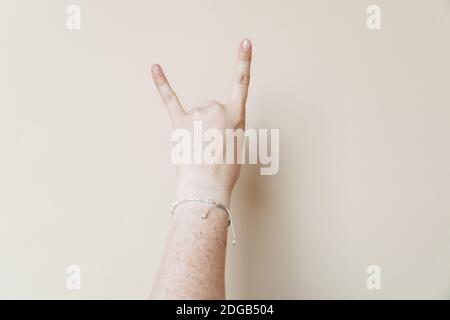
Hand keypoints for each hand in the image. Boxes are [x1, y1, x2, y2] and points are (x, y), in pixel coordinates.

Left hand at [151, 39, 252, 205]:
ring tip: (201, 149)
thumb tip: (212, 126)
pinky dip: (162, 84)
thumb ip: (229, 127)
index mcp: (236, 115)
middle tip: (213, 147)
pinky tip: (155, 68)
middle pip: (213, 108)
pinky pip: (170, 100)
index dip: (244, 61)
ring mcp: (197, 115)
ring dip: (198, 130)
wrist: (207, 187)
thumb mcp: (237, 146)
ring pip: (197, 114)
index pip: (242, 83)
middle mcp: (217, 109)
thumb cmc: (224, 171)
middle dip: (213, 126)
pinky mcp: (179, 122)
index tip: (245, 43)